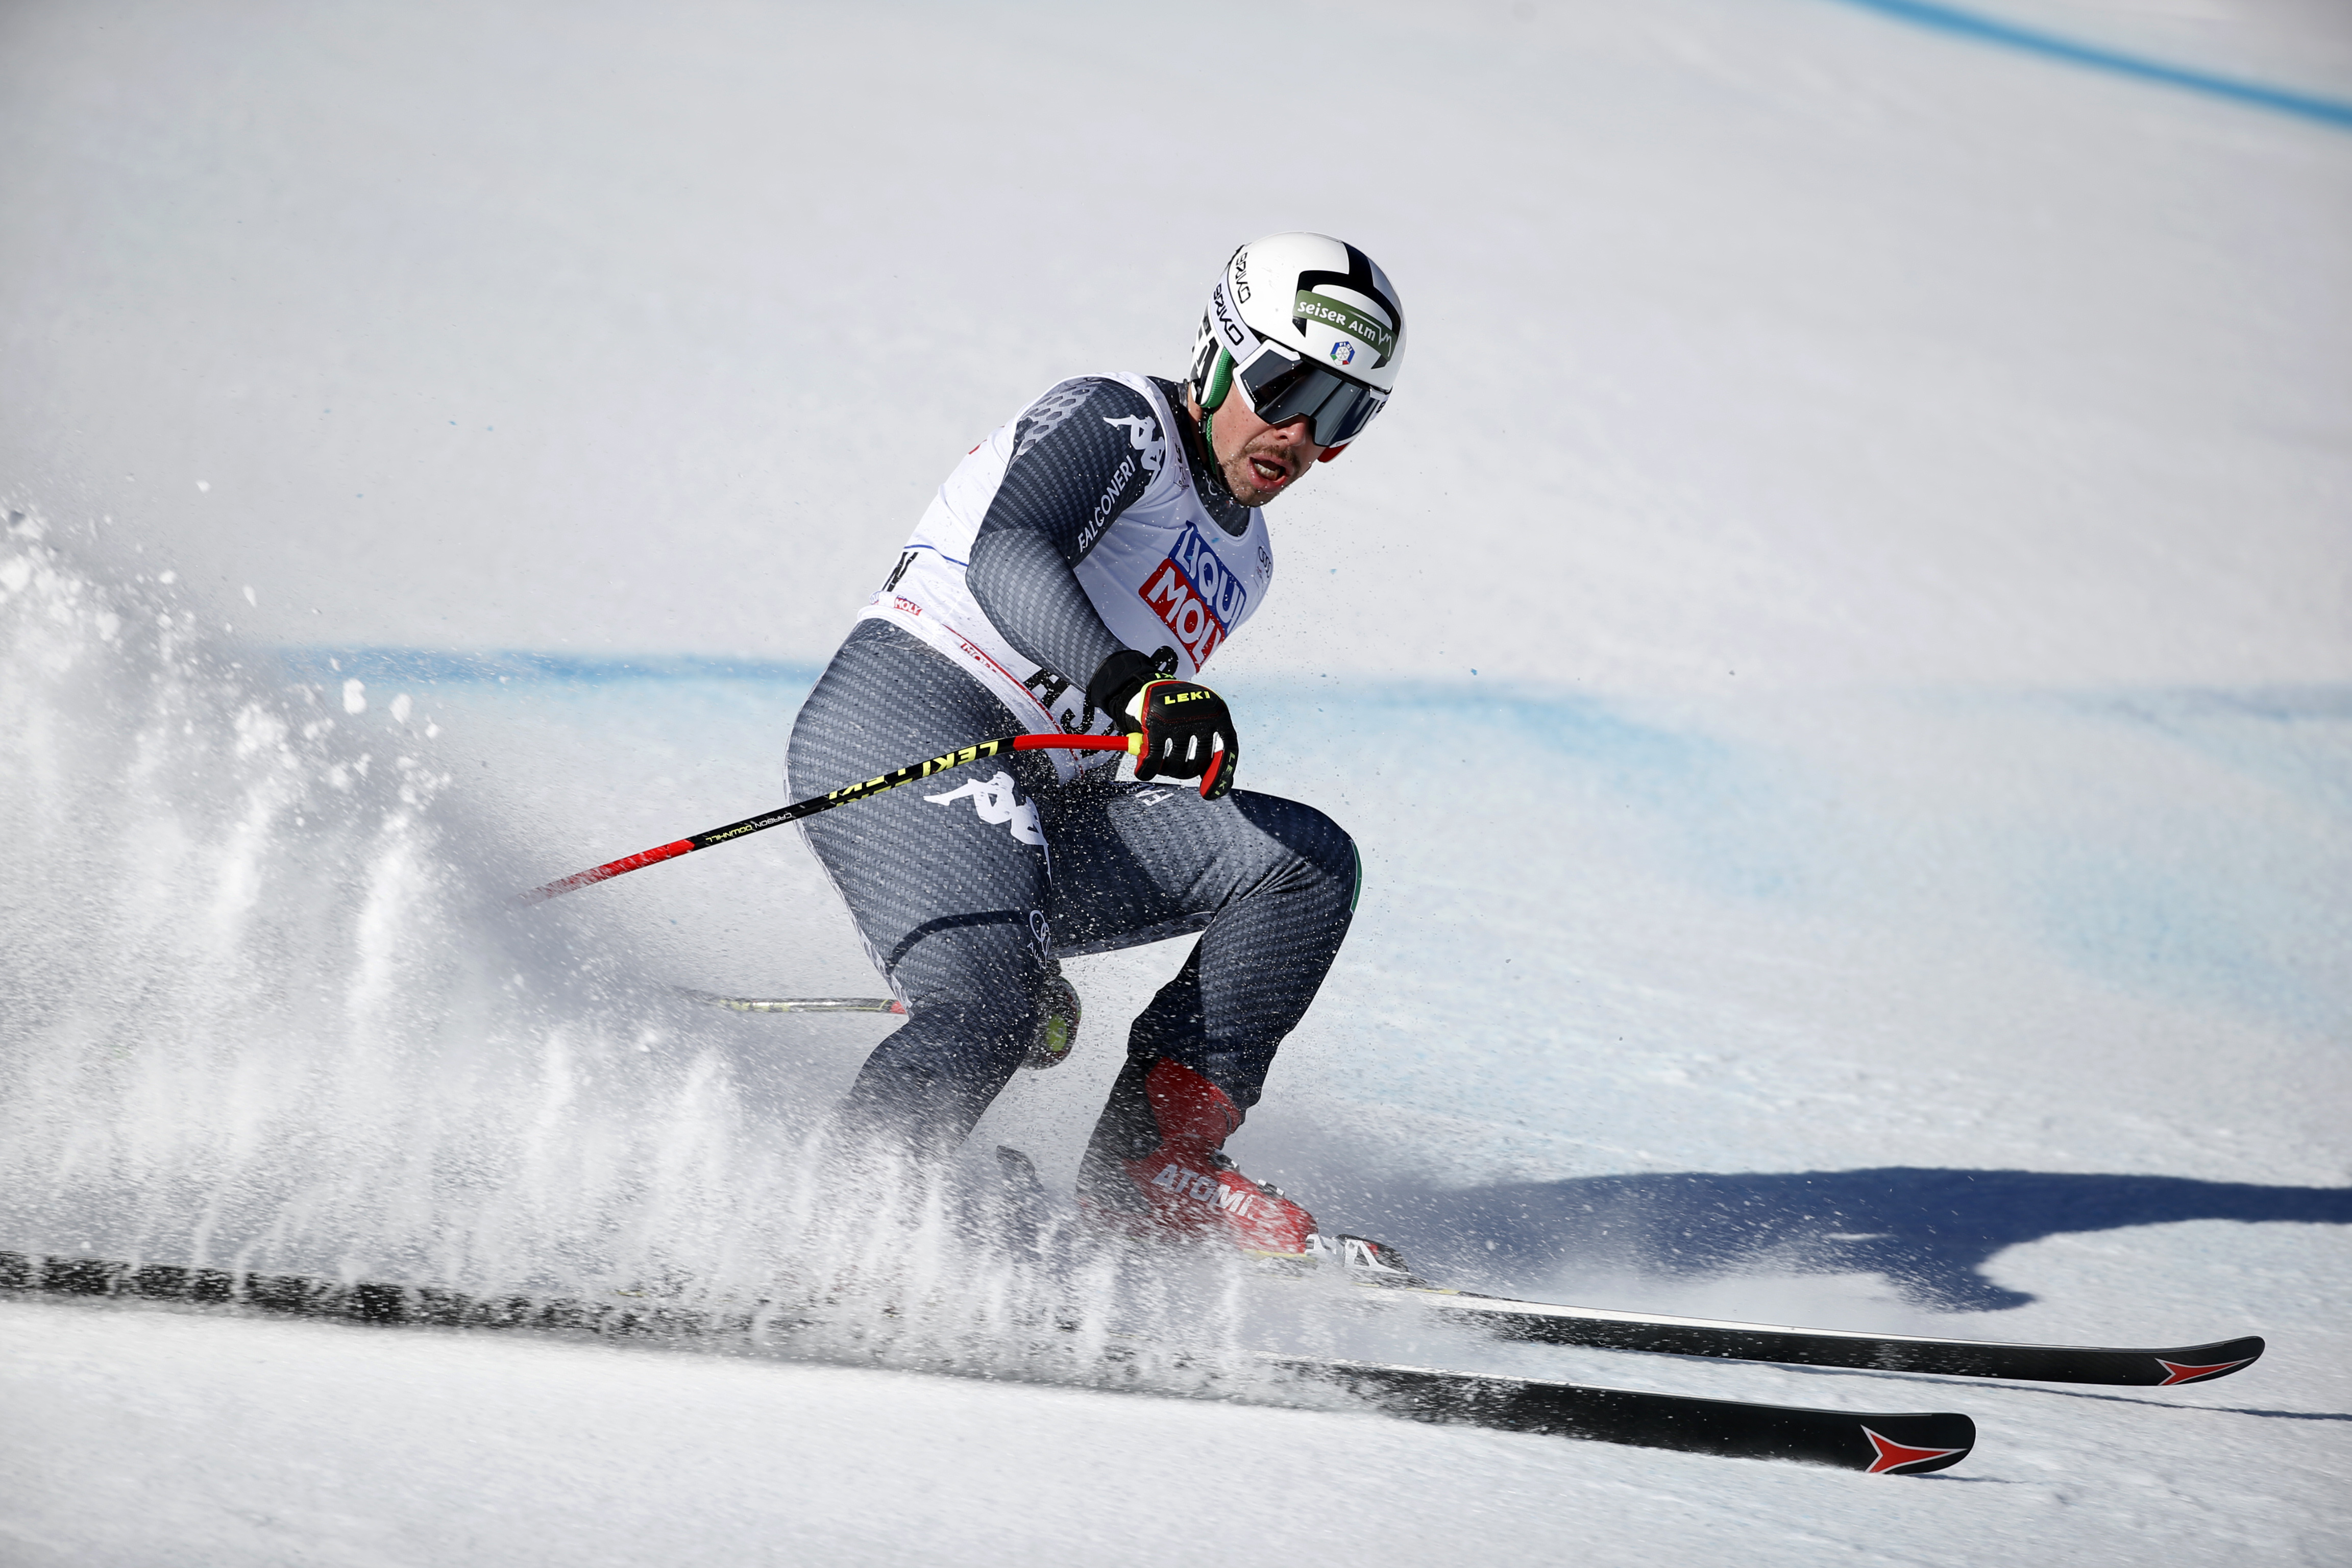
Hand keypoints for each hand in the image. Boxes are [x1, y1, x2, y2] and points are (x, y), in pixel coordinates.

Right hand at [1087, 651, 1238, 799]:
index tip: (1208, 794)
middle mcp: (1202, 714)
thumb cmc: (1176, 712)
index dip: (1221, 775)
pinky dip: (1148, 770)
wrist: (1144, 686)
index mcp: (1218, 712)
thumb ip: (1210, 748)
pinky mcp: (1156, 723)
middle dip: (1185, 772)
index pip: (1228, 749)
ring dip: (1167, 770)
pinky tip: (1143, 771)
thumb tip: (1220, 786)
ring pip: (1178, 762)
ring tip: (1160, 764)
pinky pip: (1154, 759)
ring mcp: (1179, 718)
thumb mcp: (1199, 721)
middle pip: (1200, 761)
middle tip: (1175, 769)